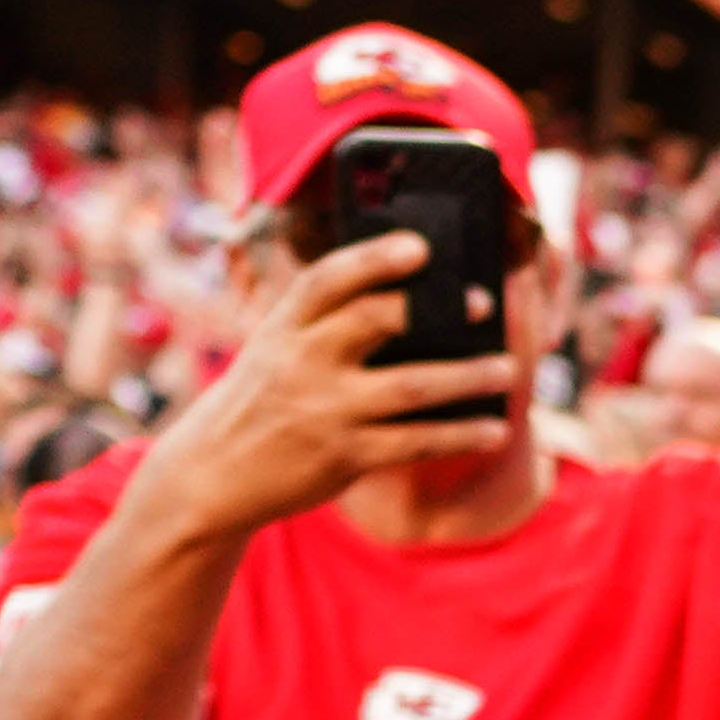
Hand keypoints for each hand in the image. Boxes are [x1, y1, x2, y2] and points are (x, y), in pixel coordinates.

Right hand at [124, 233, 516, 548]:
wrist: (211, 473)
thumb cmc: (261, 401)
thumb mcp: (274, 351)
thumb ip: (324, 327)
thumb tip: (411, 304)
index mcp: (284, 327)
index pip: (327, 280)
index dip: (373, 258)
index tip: (420, 245)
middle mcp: (302, 362)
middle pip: (373, 321)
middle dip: (433, 309)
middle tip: (483, 302)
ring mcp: (324, 410)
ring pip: (411, 386)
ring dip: (468, 376)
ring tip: (509, 369)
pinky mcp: (344, 455)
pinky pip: (416, 442)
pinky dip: (461, 435)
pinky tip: (494, 429)